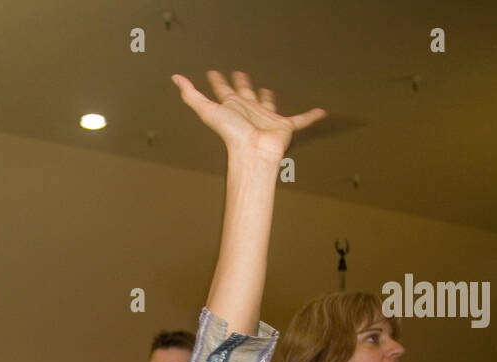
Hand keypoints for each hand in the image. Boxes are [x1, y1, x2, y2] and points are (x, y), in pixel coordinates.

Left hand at [172, 71, 324, 161]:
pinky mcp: (284, 127)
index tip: (213, 73)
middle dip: (241, 84)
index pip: (223, 91)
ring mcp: (266, 119)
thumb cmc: (231, 136)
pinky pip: (300, 120)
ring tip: (268, 90)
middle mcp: (248, 112)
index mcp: (232, 108)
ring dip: (268, 98)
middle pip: (244, 94)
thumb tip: (175, 79)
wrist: (252, 153)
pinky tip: (320, 112)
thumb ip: (191, 95)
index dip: (217, 82)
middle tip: (240, 74)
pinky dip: (310, 117)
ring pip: (267, 105)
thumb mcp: (207, 110)